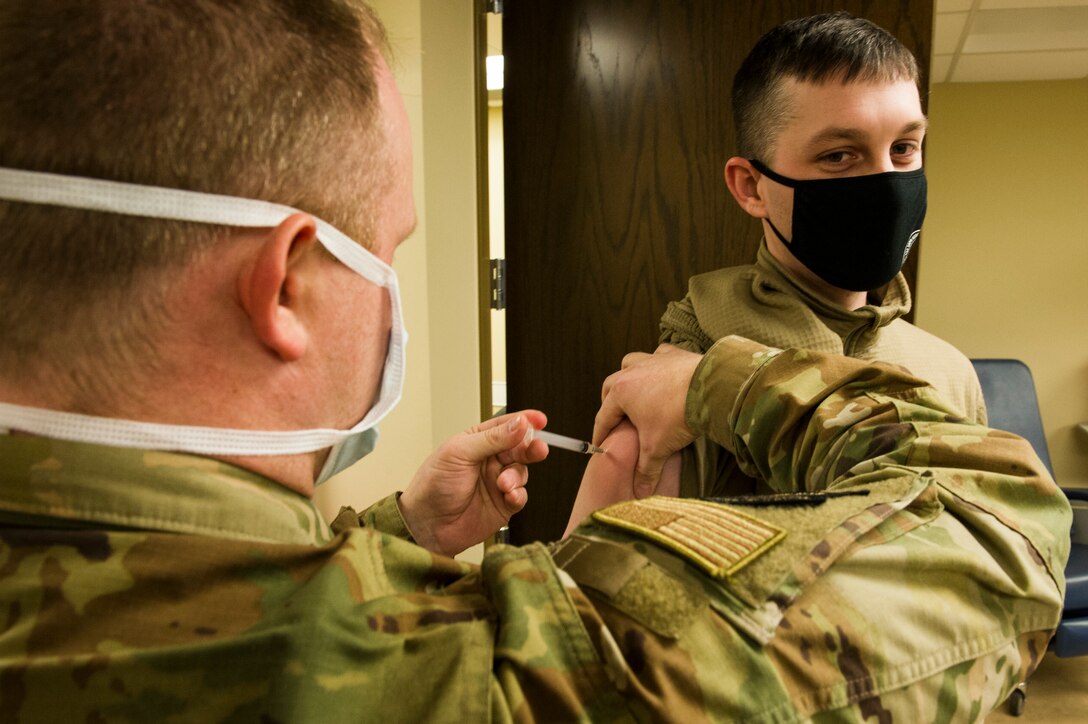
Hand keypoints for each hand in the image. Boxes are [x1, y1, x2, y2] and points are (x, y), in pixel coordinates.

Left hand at [399, 411, 548, 556]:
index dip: (524, 421)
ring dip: (517, 476)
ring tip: (503, 483)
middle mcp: (490, 460)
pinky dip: (519, 494)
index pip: (506, 426)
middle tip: (537, 449)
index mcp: (477, 441)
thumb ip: (492, 438)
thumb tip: (519, 424)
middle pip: (520, 448)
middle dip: (531, 447)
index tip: (539, 420)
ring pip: (522, 472)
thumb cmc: (433, 485)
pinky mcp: (504, 505)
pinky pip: (521, 496)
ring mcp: (498, 483)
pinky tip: (509, 495)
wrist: (427, 525)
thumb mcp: (459, 453)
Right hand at [592, 344, 701, 497]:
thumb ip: (646, 471)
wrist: (710, 389)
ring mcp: (653, 360)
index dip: (601, 433)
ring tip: (635, 391)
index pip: (604, 416)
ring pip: (631, 363)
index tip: (599, 444)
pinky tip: (662, 373)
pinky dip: (656, 364)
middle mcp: (632, 372)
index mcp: (621, 392)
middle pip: (611, 385)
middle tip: (616, 417)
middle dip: (610, 401)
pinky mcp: (673, 354)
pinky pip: (658, 355)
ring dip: (629, 376)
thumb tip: (641, 493)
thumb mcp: (658, 448)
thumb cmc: (678, 415)